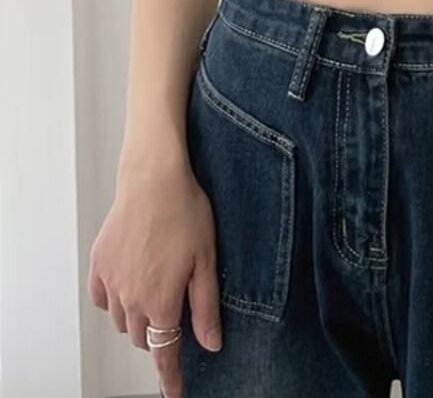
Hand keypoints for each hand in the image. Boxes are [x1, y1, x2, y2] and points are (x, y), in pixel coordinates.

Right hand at [87, 156, 220, 397]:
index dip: (170, 376)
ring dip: (137, 320)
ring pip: (120, 320)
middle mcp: (131, 298)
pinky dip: (114, 303)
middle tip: (174, 324)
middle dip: (158, 339)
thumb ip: (205, 307)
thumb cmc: (186, 213)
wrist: (153, 179)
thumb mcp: (207, 261)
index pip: (164, 352)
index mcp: (160, 301)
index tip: (174, 392)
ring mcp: (112, 281)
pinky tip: (128, 290)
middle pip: (142, 337)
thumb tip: (210, 344)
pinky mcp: (99, 263)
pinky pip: (102, 298)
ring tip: (155, 301)